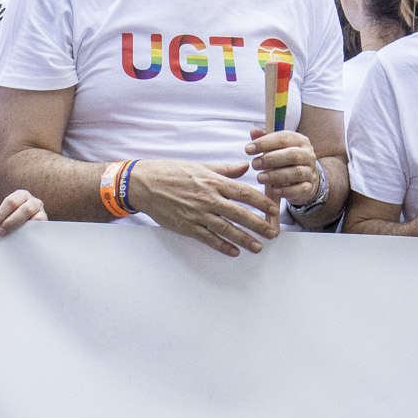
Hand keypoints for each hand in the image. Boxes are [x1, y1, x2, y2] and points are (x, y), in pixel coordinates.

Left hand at [0, 189, 44, 237]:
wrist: (31, 225)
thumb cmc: (15, 219)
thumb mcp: (8, 215)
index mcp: (20, 195)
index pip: (9, 202)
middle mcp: (32, 200)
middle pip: (19, 207)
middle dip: (7, 221)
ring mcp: (40, 209)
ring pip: (28, 212)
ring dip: (15, 225)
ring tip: (7, 235)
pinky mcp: (45, 219)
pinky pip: (38, 222)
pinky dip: (28, 229)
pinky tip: (20, 236)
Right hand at [127, 158, 278, 256]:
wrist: (144, 184)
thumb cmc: (171, 172)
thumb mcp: (200, 166)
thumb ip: (224, 169)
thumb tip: (244, 167)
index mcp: (213, 182)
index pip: (244, 193)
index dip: (261, 203)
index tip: (273, 210)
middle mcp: (208, 199)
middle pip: (240, 214)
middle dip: (259, 225)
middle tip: (273, 233)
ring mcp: (198, 214)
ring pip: (227, 229)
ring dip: (244, 239)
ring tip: (258, 247)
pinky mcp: (187, 226)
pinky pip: (208, 238)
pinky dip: (222, 246)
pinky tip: (234, 251)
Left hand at [246, 127, 320, 206]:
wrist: (305, 178)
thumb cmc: (285, 159)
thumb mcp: (276, 148)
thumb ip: (265, 139)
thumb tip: (253, 131)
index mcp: (300, 141)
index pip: (283, 138)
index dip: (264, 143)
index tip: (248, 149)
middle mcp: (308, 155)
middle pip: (292, 155)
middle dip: (271, 159)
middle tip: (254, 164)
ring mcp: (310, 172)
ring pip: (296, 172)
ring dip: (276, 175)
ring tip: (260, 178)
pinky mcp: (309, 187)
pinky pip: (299, 189)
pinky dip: (286, 190)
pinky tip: (273, 189)